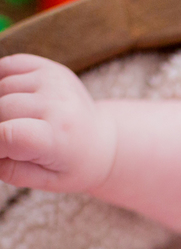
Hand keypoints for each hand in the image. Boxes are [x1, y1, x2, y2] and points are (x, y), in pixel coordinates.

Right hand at [0, 53, 115, 192]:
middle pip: (0, 111)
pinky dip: (3, 85)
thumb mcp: (46, 180)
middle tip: (18, 142)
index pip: (8, 135)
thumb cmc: (71, 165)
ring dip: (2, 108)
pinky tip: (20, 103)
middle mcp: (58, 105)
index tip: (2, 150)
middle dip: (0, 127)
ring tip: (24, 122)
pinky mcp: (48, 68)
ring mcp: (54, 82)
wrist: (102, 141)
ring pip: (0, 89)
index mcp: (59, 138)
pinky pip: (5, 68)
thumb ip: (9, 169)